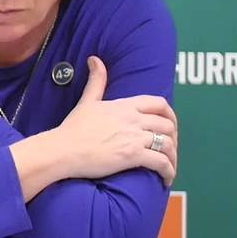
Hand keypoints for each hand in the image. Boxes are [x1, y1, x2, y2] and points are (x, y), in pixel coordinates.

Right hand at [51, 56, 178, 185]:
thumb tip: (95, 59)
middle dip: (174, 139)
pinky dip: (168, 171)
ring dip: (173, 157)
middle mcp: (133, 120)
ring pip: (167, 144)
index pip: (159, 104)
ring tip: (169, 166)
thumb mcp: (87, 101)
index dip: (170, 115)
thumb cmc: (73, 128)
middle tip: (169, 149)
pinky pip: (161, 162)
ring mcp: (134, 137)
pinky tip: (166, 178)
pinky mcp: (132, 156)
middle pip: (168, 126)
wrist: (63, 150)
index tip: (169, 126)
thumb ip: (96, 81)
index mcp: (125, 106)